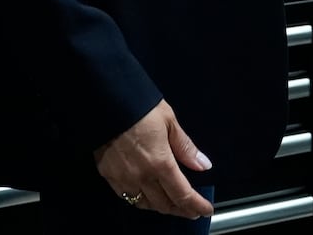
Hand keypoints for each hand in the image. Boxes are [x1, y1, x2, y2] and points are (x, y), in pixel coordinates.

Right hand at [95, 99, 213, 219]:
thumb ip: (185, 147)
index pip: (182, 194)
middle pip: (164, 204)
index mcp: (160, 163)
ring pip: (144, 205)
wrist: (106, 102)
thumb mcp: (170, 122)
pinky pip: (127, 197)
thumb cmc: (141, 108)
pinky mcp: (108, 176)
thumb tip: (204, 165)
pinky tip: (147, 195)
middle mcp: (141, 177)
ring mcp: (123, 179)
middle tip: (191, 209)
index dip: (196, 205)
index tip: (206, 209)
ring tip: (172, 204)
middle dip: (181, 210)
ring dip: (161, 207)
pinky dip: (141, 200)